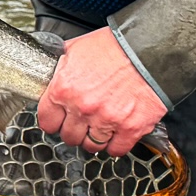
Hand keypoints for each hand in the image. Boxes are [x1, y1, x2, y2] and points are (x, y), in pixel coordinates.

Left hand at [35, 27, 164, 155]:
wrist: (149, 50)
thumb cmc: (115, 46)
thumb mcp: (76, 49)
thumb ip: (60, 68)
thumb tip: (50, 76)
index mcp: (64, 89)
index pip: (47, 121)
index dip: (53, 120)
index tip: (59, 119)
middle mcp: (83, 108)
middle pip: (69, 137)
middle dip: (74, 130)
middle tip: (82, 122)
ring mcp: (107, 120)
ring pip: (91, 145)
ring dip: (94, 138)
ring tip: (99, 127)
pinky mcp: (130, 128)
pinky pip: (116, 149)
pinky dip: (116, 144)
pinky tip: (116, 133)